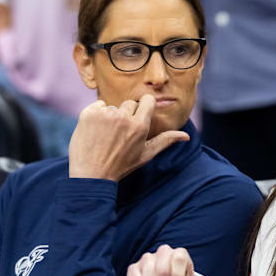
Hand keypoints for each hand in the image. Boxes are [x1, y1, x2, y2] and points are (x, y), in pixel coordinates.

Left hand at [68, 95, 189, 181]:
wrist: (91, 175)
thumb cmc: (121, 165)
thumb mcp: (146, 154)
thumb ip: (165, 141)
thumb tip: (186, 136)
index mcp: (140, 126)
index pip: (147, 100)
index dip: (143, 106)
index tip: (139, 115)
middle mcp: (123, 117)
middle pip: (129, 104)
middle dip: (126, 115)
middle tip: (119, 135)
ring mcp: (105, 115)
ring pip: (113, 106)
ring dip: (111, 116)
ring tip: (106, 135)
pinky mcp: (88, 114)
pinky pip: (98, 105)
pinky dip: (97, 115)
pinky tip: (96, 131)